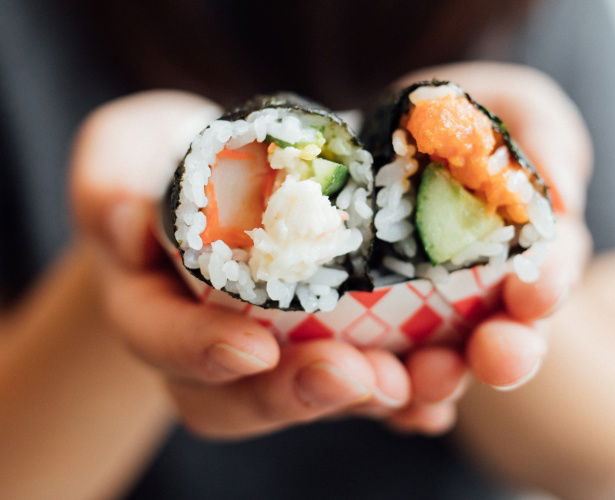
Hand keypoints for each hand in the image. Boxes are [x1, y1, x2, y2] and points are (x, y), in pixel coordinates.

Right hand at [70, 90, 465, 437]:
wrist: (214, 181)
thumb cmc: (154, 165)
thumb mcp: (118, 157)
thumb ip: (106, 183)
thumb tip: (126, 222)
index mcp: (152, 305)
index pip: (163, 341)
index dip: (202, 351)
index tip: (253, 346)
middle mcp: (210, 346)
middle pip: (244, 395)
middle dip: (300, 391)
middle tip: (357, 375)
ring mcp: (270, 353)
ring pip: (309, 399)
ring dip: (363, 398)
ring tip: (415, 382)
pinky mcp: (321, 343)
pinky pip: (358, 384)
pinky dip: (400, 401)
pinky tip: (437, 401)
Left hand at [384, 62, 592, 431]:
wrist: (377, 146)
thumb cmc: (451, 120)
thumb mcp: (508, 104)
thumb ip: (545, 133)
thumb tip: (564, 191)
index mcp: (524, 249)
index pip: (549, 272)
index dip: (550, 283)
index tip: (536, 290)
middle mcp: (482, 297)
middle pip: (506, 337)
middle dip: (509, 351)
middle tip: (500, 355)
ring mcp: (429, 323)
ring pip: (444, 367)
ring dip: (439, 380)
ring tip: (422, 381)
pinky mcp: (375, 335)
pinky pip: (384, 374)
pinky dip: (389, 396)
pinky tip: (377, 395)